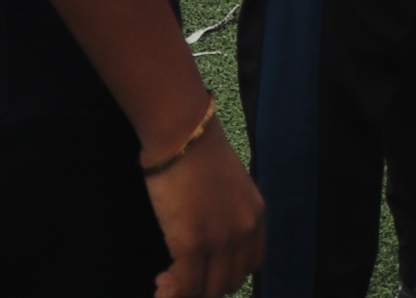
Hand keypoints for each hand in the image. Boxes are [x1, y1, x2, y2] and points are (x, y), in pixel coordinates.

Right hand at [146, 125, 264, 295]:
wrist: (183, 134)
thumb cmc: (198, 153)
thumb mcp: (230, 186)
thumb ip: (228, 213)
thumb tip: (210, 233)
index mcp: (255, 216)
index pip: (251, 264)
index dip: (225, 273)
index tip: (205, 269)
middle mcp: (244, 231)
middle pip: (230, 281)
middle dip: (205, 285)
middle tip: (179, 275)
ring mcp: (220, 240)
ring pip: (209, 290)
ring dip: (188, 291)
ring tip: (167, 281)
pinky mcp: (192, 243)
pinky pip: (186, 286)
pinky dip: (171, 293)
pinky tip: (160, 286)